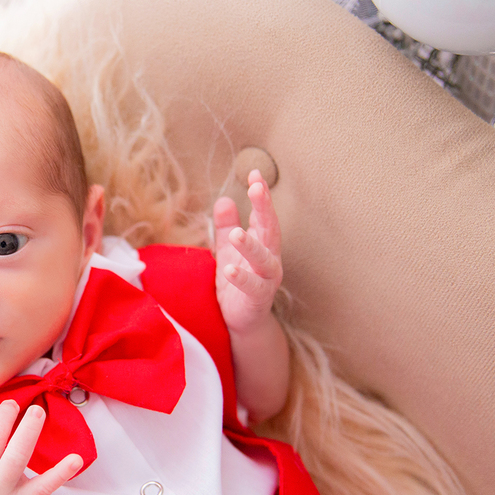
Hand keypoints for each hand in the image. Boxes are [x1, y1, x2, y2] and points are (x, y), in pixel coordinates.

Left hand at [213, 169, 282, 334]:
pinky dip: (241, 278)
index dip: (260, 195)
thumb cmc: (238, 283)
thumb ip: (226, 226)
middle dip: (264, 208)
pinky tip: (228, 270)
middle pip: (270, 229)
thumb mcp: (228, 251)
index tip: (254, 173)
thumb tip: (225, 199)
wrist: (243, 321)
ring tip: (236, 234)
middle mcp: (270, 258)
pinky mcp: (257, 299)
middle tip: (257, 187)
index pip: (263, 215)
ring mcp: (266, 279)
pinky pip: (252, 287)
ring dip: (251, 245)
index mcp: (263, 244)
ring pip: (263, 259)